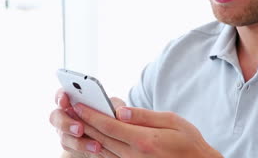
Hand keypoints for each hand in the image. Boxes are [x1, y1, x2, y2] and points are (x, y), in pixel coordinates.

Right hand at [49, 89, 125, 157]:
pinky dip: (84, 147)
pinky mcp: (69, 143)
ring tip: (95, 144)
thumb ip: (116, 106)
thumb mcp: (114, 107)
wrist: (111, 133)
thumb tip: (121, 112)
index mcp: (73, 99)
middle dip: (66, 123)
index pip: (61, 94)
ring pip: (63, 135)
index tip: (65, 100)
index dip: (60, 97)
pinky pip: (71, 147)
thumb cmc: (110, 114)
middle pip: (55, 116)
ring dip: (78, 141)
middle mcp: (65, 113)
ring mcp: (65, 129)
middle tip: (80, 128)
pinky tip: (96, 148)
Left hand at [74, 104, 222, 157]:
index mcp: (143, 141)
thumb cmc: (188, 142)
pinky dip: (95, 148)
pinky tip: (89, 139)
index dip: (91, 115)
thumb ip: (144, 116)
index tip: (78, 104)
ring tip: (74, 122)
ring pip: (101, 150)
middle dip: (83, 123)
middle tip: (69, 110)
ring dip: (85, 135)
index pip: (110, 126)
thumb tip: (121, 111)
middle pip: (101, 138)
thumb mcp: (172, 121)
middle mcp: (133, 155)